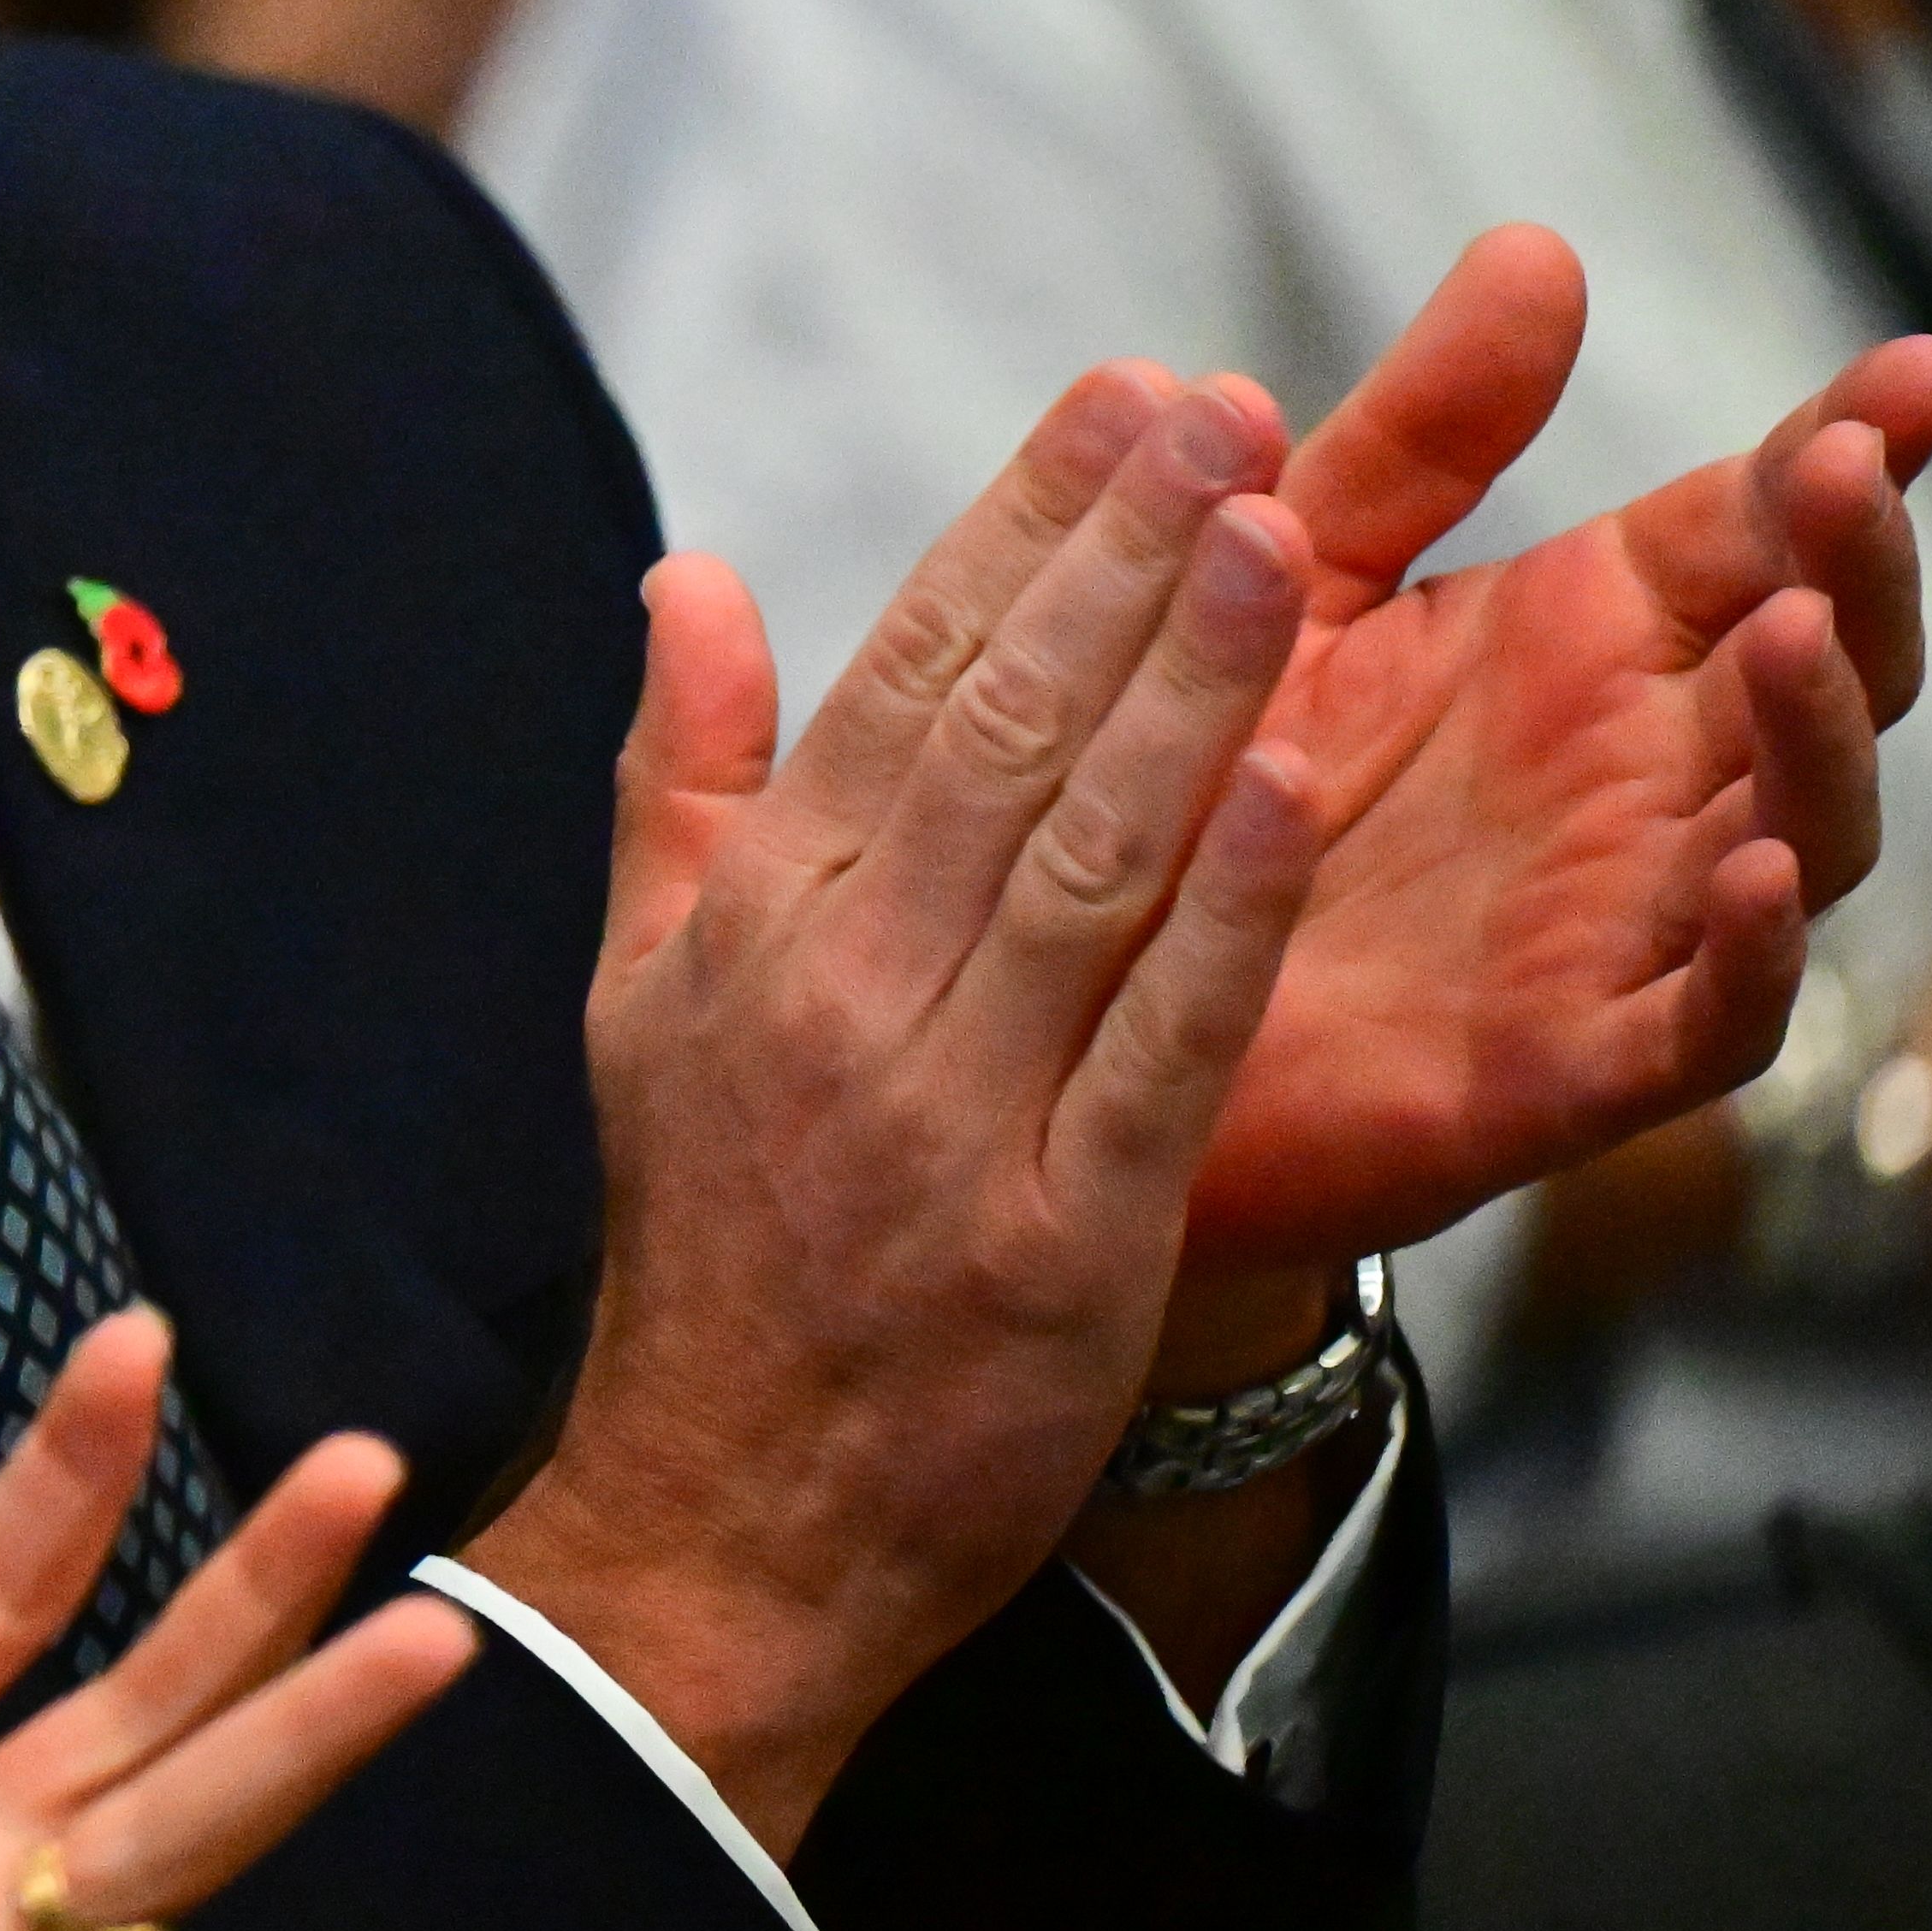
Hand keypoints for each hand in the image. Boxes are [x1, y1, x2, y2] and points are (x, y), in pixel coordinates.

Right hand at [468, 363, 1327, 1849]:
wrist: (718, 1528)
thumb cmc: (702, 1245)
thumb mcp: (641, 1000)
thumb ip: (683, 781)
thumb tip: (686, 578)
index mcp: (755, 928)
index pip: (900, 680)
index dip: (1020, 528)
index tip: (1121, 402)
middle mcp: (845, 999)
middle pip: (1002, 738)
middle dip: (1120, 561)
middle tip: (1226, 414)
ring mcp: (955, 1119)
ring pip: (1088, 862)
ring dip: (1189, 687)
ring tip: (1282, 532)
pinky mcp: (1064, 1240)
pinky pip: (1160, 1046)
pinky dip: (1223, 912)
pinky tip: (1290, 785)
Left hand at [1179, 231, 1931, 1286]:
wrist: (1085, 1002)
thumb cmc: (1204, 776)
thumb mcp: (1297, 570)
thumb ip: (1419, 434)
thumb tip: (1539, 246)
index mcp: (1586, 639)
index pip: (1755, 526)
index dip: (1846, 451)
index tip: (1920, 371)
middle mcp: (1638, 773)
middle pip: (1820, 662)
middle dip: (1854, 569)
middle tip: (1842, 470)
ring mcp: (1624, 921)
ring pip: (1803, 832)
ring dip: (1820, 735)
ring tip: (1788, 633)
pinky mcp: (1568, 1064)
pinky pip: (1714, 1021)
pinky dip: (1755, 956)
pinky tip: (1756, 876)